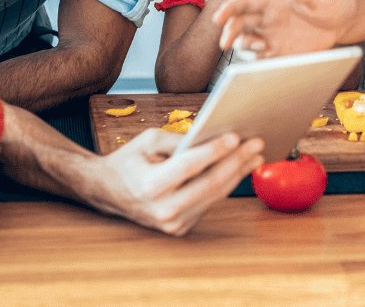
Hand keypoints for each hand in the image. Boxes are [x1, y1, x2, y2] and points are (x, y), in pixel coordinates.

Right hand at [88, 129, 263, 235]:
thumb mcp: (148, 141)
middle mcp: (163, 209)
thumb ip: (179, 140)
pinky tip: (238, 169)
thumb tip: (213, 136)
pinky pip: (209, 202)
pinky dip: (225, 185)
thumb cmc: (129, 161)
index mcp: (150, 186)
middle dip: (236, 161)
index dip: (214, 150)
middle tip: (256, 143)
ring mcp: (173, 223)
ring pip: (215, 196)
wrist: (108, 193)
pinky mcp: (180, 228)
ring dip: (238, 173)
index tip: (235, 136)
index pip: (189, 166)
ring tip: (255, 155)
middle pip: (210, 183)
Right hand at [213, 0, 356, 55]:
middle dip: (229, 33)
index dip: (229, 8)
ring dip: (245, 46)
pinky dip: (260, 60)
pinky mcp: (279, 50)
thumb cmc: (329, 3)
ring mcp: (271, 34)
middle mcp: (266, 17)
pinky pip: (261, 57)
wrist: (340, 21)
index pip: (243, 2)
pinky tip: (269, 58)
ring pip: (246, 41)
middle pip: (239, 24)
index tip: (218, 17)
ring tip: (262, 49)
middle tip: (225, 43)